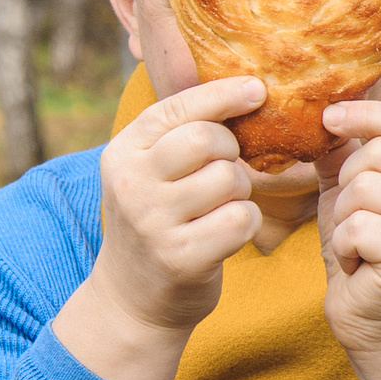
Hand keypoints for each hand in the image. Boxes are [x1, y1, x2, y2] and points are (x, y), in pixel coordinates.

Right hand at [87, 78, 266, 334]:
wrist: (132, 296)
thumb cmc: (159, 219)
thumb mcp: (151, 169)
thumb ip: (182, 130)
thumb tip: (247, 83)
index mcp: (123, 151)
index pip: (180, 107)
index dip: (224, 95)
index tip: (257, 89)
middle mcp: (131, 182)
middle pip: (210, 140)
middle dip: (233, 153)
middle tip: (225, 172)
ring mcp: (152, 222)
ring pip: (231, 180)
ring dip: (240, 192)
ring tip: (219, 206)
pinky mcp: (181, 257)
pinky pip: (241, 219)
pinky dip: (245, 223)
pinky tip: (226, 233)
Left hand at [316, 101, 380, 356]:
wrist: (377, 318)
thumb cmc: (364, 251)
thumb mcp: (349, 194)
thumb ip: (343, 154)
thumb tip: (323, 112)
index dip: (366, 114)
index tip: (329, 118)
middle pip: (376, 155)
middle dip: (345, 187)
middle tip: (353, 220)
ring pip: (363, 190)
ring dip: (342, 221)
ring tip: (357, 243)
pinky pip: (357, 228)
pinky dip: (344, 247)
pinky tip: (359, 263)